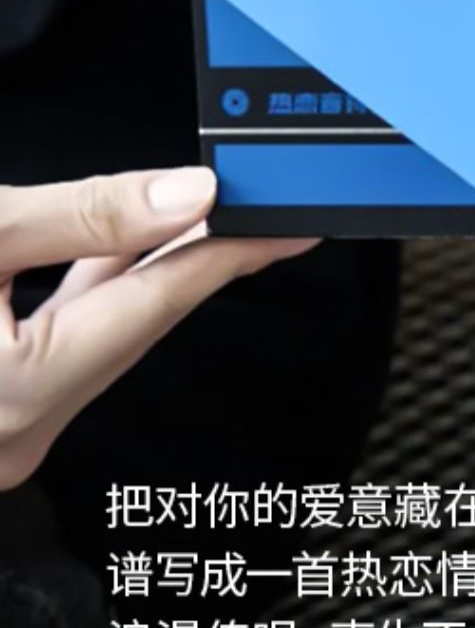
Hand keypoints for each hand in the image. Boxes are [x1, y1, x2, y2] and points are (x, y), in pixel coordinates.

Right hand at [0, 167, 312, 488]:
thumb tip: (189, 195)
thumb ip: (83, 217)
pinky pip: (63, 348)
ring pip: (102, 337)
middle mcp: (20, 432)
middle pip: (139, 326)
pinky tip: (117, 251)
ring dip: (148, 274)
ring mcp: (7, 431)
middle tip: (259, 207)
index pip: (158, 305)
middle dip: (199, 258)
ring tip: (205, 215)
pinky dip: (93, 297)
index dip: (231, 253)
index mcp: (17, 392)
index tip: (292, 224)